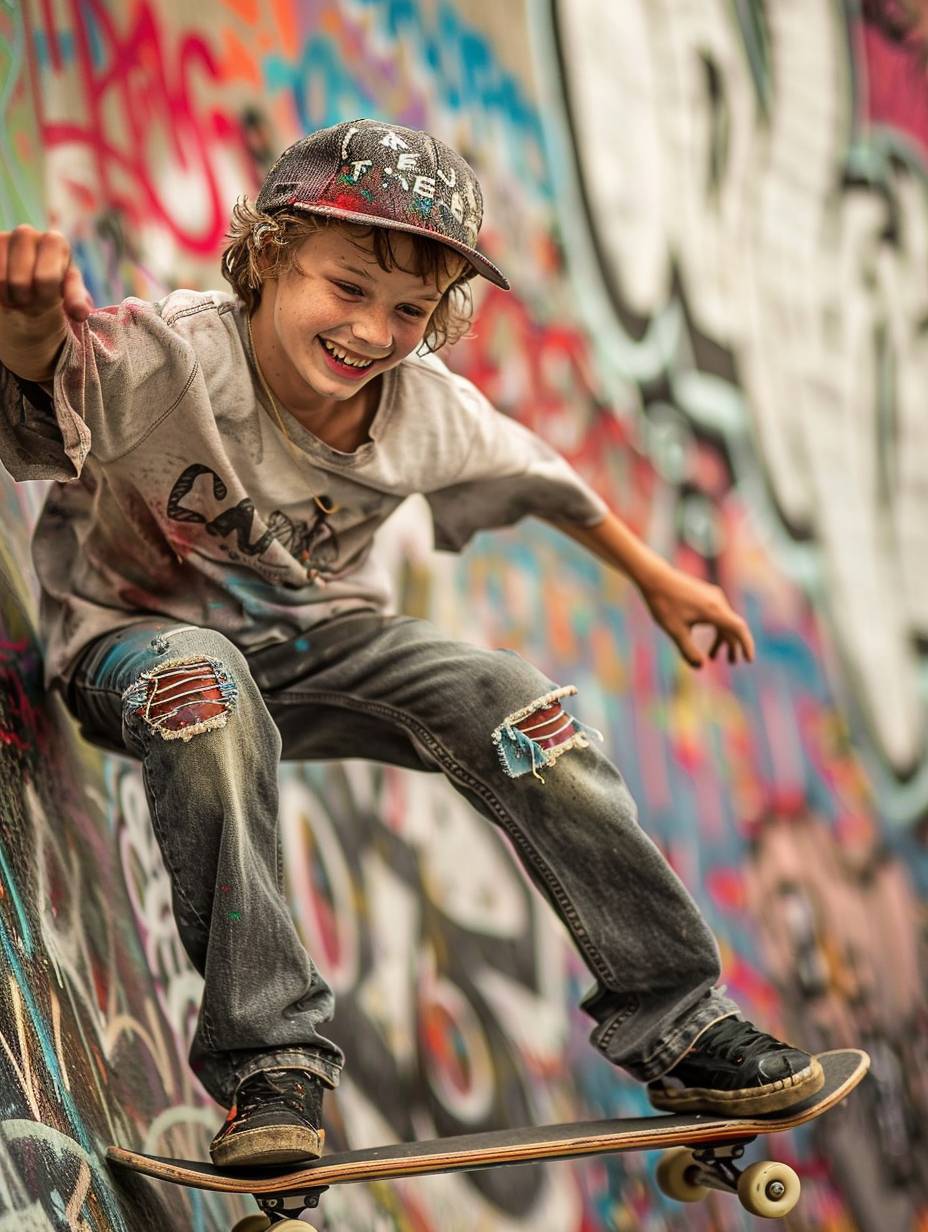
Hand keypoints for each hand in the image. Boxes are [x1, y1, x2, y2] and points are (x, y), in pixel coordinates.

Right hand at [0, 224, 93, 322]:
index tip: (50, 299)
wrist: (29, 282)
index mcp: (54, 241)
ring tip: (19, 295)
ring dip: (10, 297)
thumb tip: (82, 313)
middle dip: (27, 299)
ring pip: (2, 281)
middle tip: (32, 300)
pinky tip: (5, 290)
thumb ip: (76, 300)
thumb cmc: (53, 286)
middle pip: (21, 282)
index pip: (46, 277)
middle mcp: (26, 233)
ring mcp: (4, 237)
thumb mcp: (69, 293)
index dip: (45, 295)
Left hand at [639, 565, 754, 668]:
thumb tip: (700, 666)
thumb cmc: (664, 604)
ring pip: (723, 621)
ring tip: (712, 657)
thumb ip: (688, 650)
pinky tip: (705, 638)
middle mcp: (718, 601)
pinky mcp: (706, 594)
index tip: (749, 660)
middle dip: (732, 647)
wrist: (654, 577)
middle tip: (732, 663)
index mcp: (714, 610)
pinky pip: (717, 614)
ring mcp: (713, 596)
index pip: (739, 629)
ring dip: (721, 639)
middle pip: (732, 627)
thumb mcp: (675, 631)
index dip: (747, 645)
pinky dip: (714, 628)